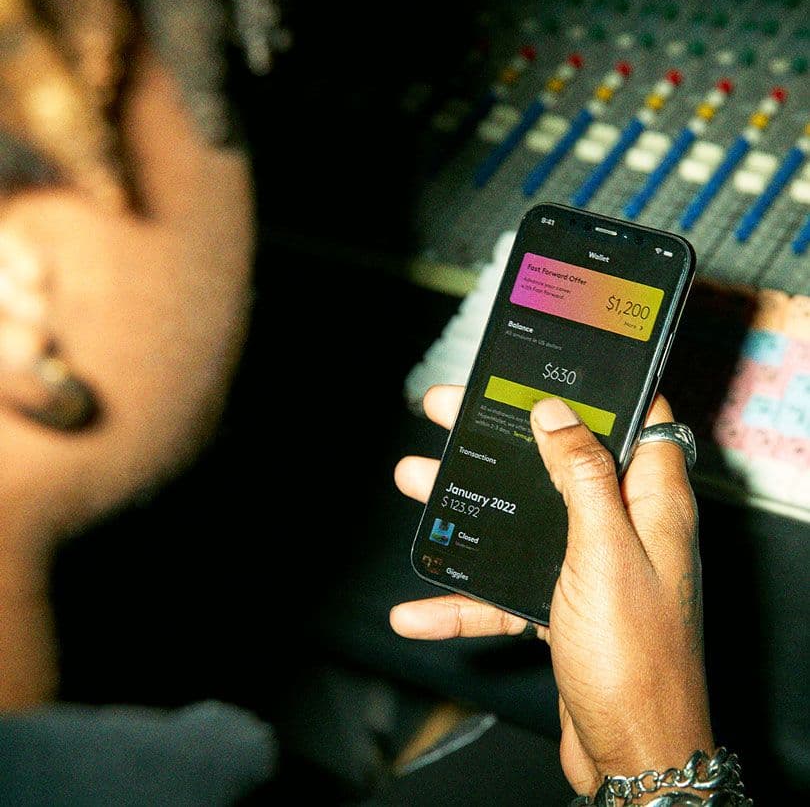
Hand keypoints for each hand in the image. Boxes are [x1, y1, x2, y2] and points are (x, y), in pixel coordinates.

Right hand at [390, 385, 713, 796]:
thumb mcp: (605, 552)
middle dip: (503, 435)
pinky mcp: (559, 604)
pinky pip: (503, 587)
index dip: (599, 390)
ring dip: (468, 505)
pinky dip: (462, 596)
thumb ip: (583, 477)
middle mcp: (619, 528)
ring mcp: (587, 566)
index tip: (551, 368)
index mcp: (649, 504)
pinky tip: (418, 607)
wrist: (633, 752)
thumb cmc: (636, 657)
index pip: (637, 422)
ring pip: (522, 519)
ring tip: (415, 480)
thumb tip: (557, 414)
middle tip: (451, 412)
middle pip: (557, 461)